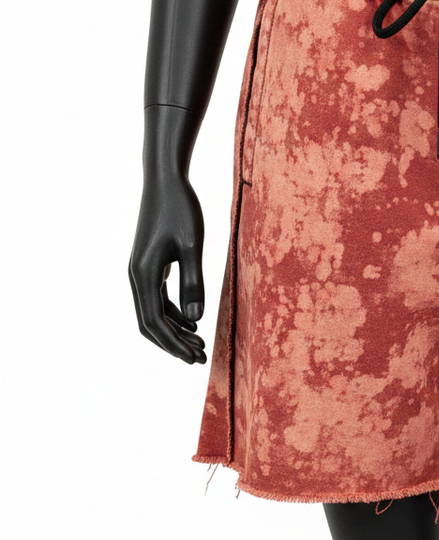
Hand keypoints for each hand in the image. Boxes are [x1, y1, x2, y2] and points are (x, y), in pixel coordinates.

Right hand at [129, 168, 206, 362]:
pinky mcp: (150, 264)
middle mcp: (137, 276)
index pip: (154, 322)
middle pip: (151, 323)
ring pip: (154, 312)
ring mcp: (142, 271)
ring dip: (176, 330)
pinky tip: (193, 321)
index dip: (173, 344)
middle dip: (174, 343)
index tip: (194, 358)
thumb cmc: (181, 209)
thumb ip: (194, 281)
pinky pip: (159, 298)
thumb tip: (196, 319)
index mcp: (144, 274)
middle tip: (200, 358)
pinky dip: (175, 313)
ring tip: (200, 344)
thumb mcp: (193, 246)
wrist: (165, 181)